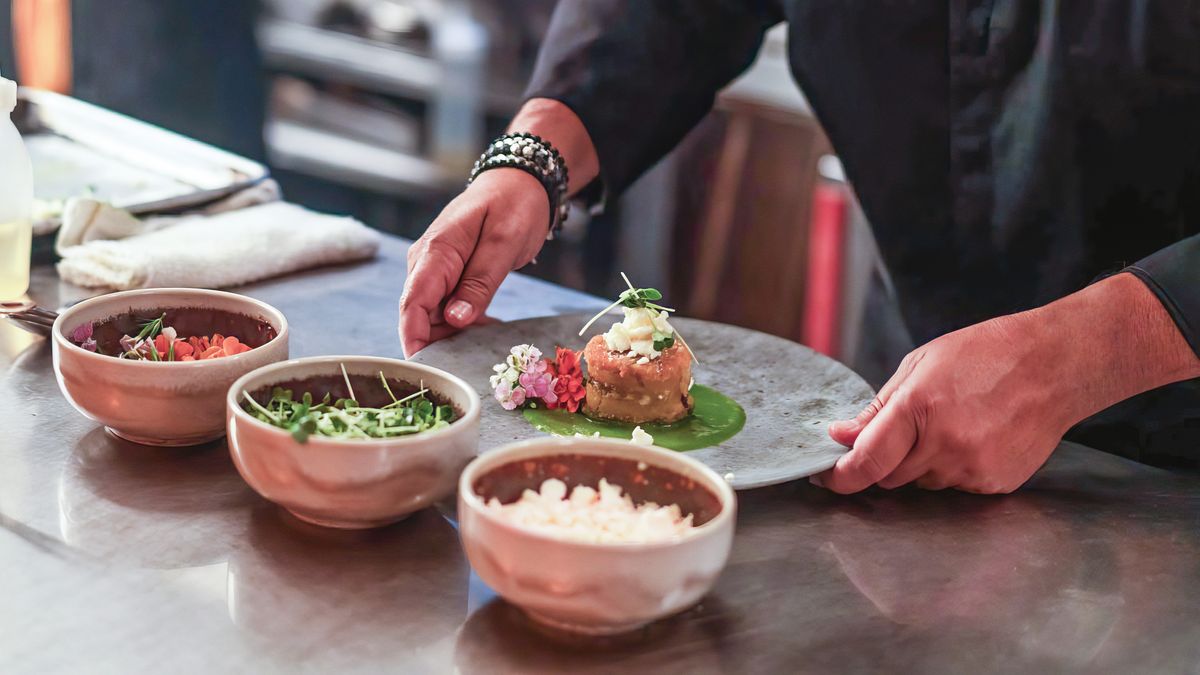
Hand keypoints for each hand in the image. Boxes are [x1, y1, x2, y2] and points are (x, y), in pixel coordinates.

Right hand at [399, 169, 548, 356]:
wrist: (521, 182)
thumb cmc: (514, 205)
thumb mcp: (503, 243)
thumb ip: (480, 282)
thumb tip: (455, 320)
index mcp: (436, 251)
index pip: (411, 303)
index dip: (413, 339)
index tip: (425, 369)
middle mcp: (427, 262)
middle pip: (419, 315)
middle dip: (437, 344)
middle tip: (468, 366)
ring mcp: (436, 269)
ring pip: (434, 315)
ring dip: (454, 335)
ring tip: (484, 348)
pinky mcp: (449, 274)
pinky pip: (449, 307)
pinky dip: (466, 322)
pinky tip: (488, 329)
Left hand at [813, 273, 1199, 493]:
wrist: (1056, 365)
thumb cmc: (986, 354)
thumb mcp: (921, 366)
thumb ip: (877, 409)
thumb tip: (840, 436)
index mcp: (918, 408)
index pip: (865, 462)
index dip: (839, 477)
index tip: (824, 477)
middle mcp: (945, 444)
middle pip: (888, 477)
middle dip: (881, 461)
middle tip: (899, 432)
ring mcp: (972, 468)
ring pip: (921, 483)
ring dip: (919, 464)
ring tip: (949, 424)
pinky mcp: (995, 483)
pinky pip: (954, 486)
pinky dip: (951, 468)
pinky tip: (973, 436)